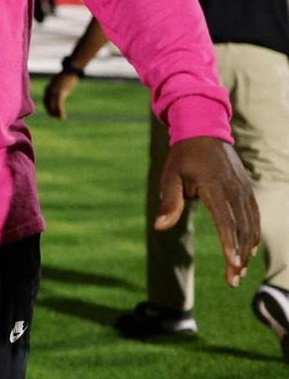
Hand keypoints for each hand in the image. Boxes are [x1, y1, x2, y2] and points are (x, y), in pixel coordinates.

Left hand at [43, 72, 77, 119]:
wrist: (70, 71)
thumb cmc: (65, 77)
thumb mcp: (57, 83)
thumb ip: (55, 89)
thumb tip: (55, 95)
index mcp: (48, 89)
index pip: (45, 101)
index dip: (49, 108)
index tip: (52, 113)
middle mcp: (49, 90)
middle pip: (48, 104)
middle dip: (51, 112)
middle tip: (57, 117)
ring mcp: (54, 91)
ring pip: (53, 106)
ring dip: (56, 113)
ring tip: (60, 118)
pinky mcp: (61, 92)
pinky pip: (59, 104)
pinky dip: (60, 111)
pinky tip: (63, 116)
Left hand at [155, 137, 260, 286]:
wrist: (204, 132)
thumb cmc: (183, 156)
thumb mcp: (170, 176)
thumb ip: (169, 202)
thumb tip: (159, 227)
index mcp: (215, 186)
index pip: (225, 220)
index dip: (229, 243)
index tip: (232, 264)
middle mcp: (234, 189)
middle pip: (240, 228)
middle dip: (238, 256)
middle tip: (233, 281)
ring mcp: (243, 189)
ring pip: (250, 225)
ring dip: (246, 250)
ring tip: (238, 272)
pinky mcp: (247, 190)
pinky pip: (253, 216)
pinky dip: (252, 234)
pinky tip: (247, 251)